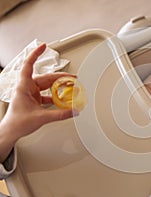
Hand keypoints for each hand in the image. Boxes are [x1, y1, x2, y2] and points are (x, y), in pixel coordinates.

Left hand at [0, 44, 76, 161]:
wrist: (11, 131)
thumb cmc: (17, 122)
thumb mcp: (41, 118)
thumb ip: (60, 114)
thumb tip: (73, 111)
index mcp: (24, 86)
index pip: (29, 65)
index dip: (36, 54)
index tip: (43, 46)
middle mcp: (27, 87)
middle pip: (46, 77)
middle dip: (61, 77)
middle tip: (73, 78)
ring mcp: (31, 92)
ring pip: (48, 84)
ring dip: (59, 86)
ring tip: (71, 86)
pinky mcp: (35, 98)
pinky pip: (48, 93)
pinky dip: (56, 95)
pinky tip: (63, 98)